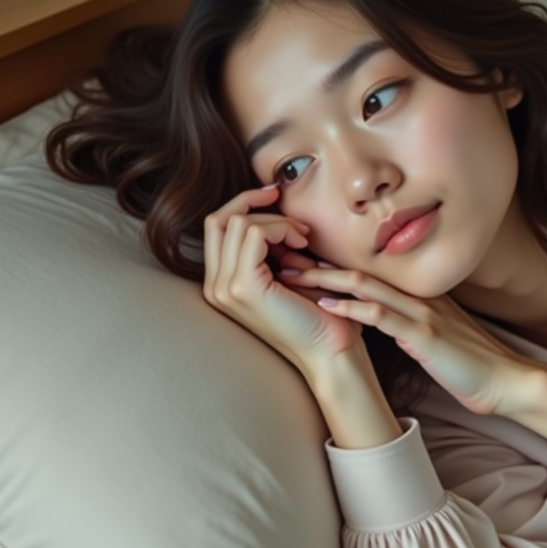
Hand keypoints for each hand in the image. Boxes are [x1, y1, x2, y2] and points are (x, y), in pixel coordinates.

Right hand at [202, 185, 364, 379]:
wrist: (331, 351)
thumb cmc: (319, 314)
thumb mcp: (289, 272)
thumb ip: (274, 249)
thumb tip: (276, 215)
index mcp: (222, 284)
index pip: (216, 227)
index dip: (244, 204)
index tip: (275, 196)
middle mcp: (215, 287)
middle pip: (217, 219)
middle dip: (251, 201)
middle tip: (282, 199)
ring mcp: (225, 288)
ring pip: (236, 223)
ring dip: (275, 220)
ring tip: (302, 238)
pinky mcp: (244, 287)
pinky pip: (253, 234)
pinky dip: (280, 228)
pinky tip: (301, 245)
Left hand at [280, 266, 539, 415]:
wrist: (505, 379)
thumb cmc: (472, 362)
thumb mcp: (438, 333)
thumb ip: (412, 321)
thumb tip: (383, 319)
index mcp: (418, 297)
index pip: (369, 273)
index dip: (331, 264)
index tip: (297, 260)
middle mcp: (418, 298)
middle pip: (361, 271)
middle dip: (319, 263)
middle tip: (282, 255)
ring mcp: (421, 314)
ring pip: (367, 286)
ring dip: (326, 278)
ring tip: (292, 272)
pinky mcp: (424, 335)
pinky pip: (383, 316)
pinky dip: (353, 308)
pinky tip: (327, 305)